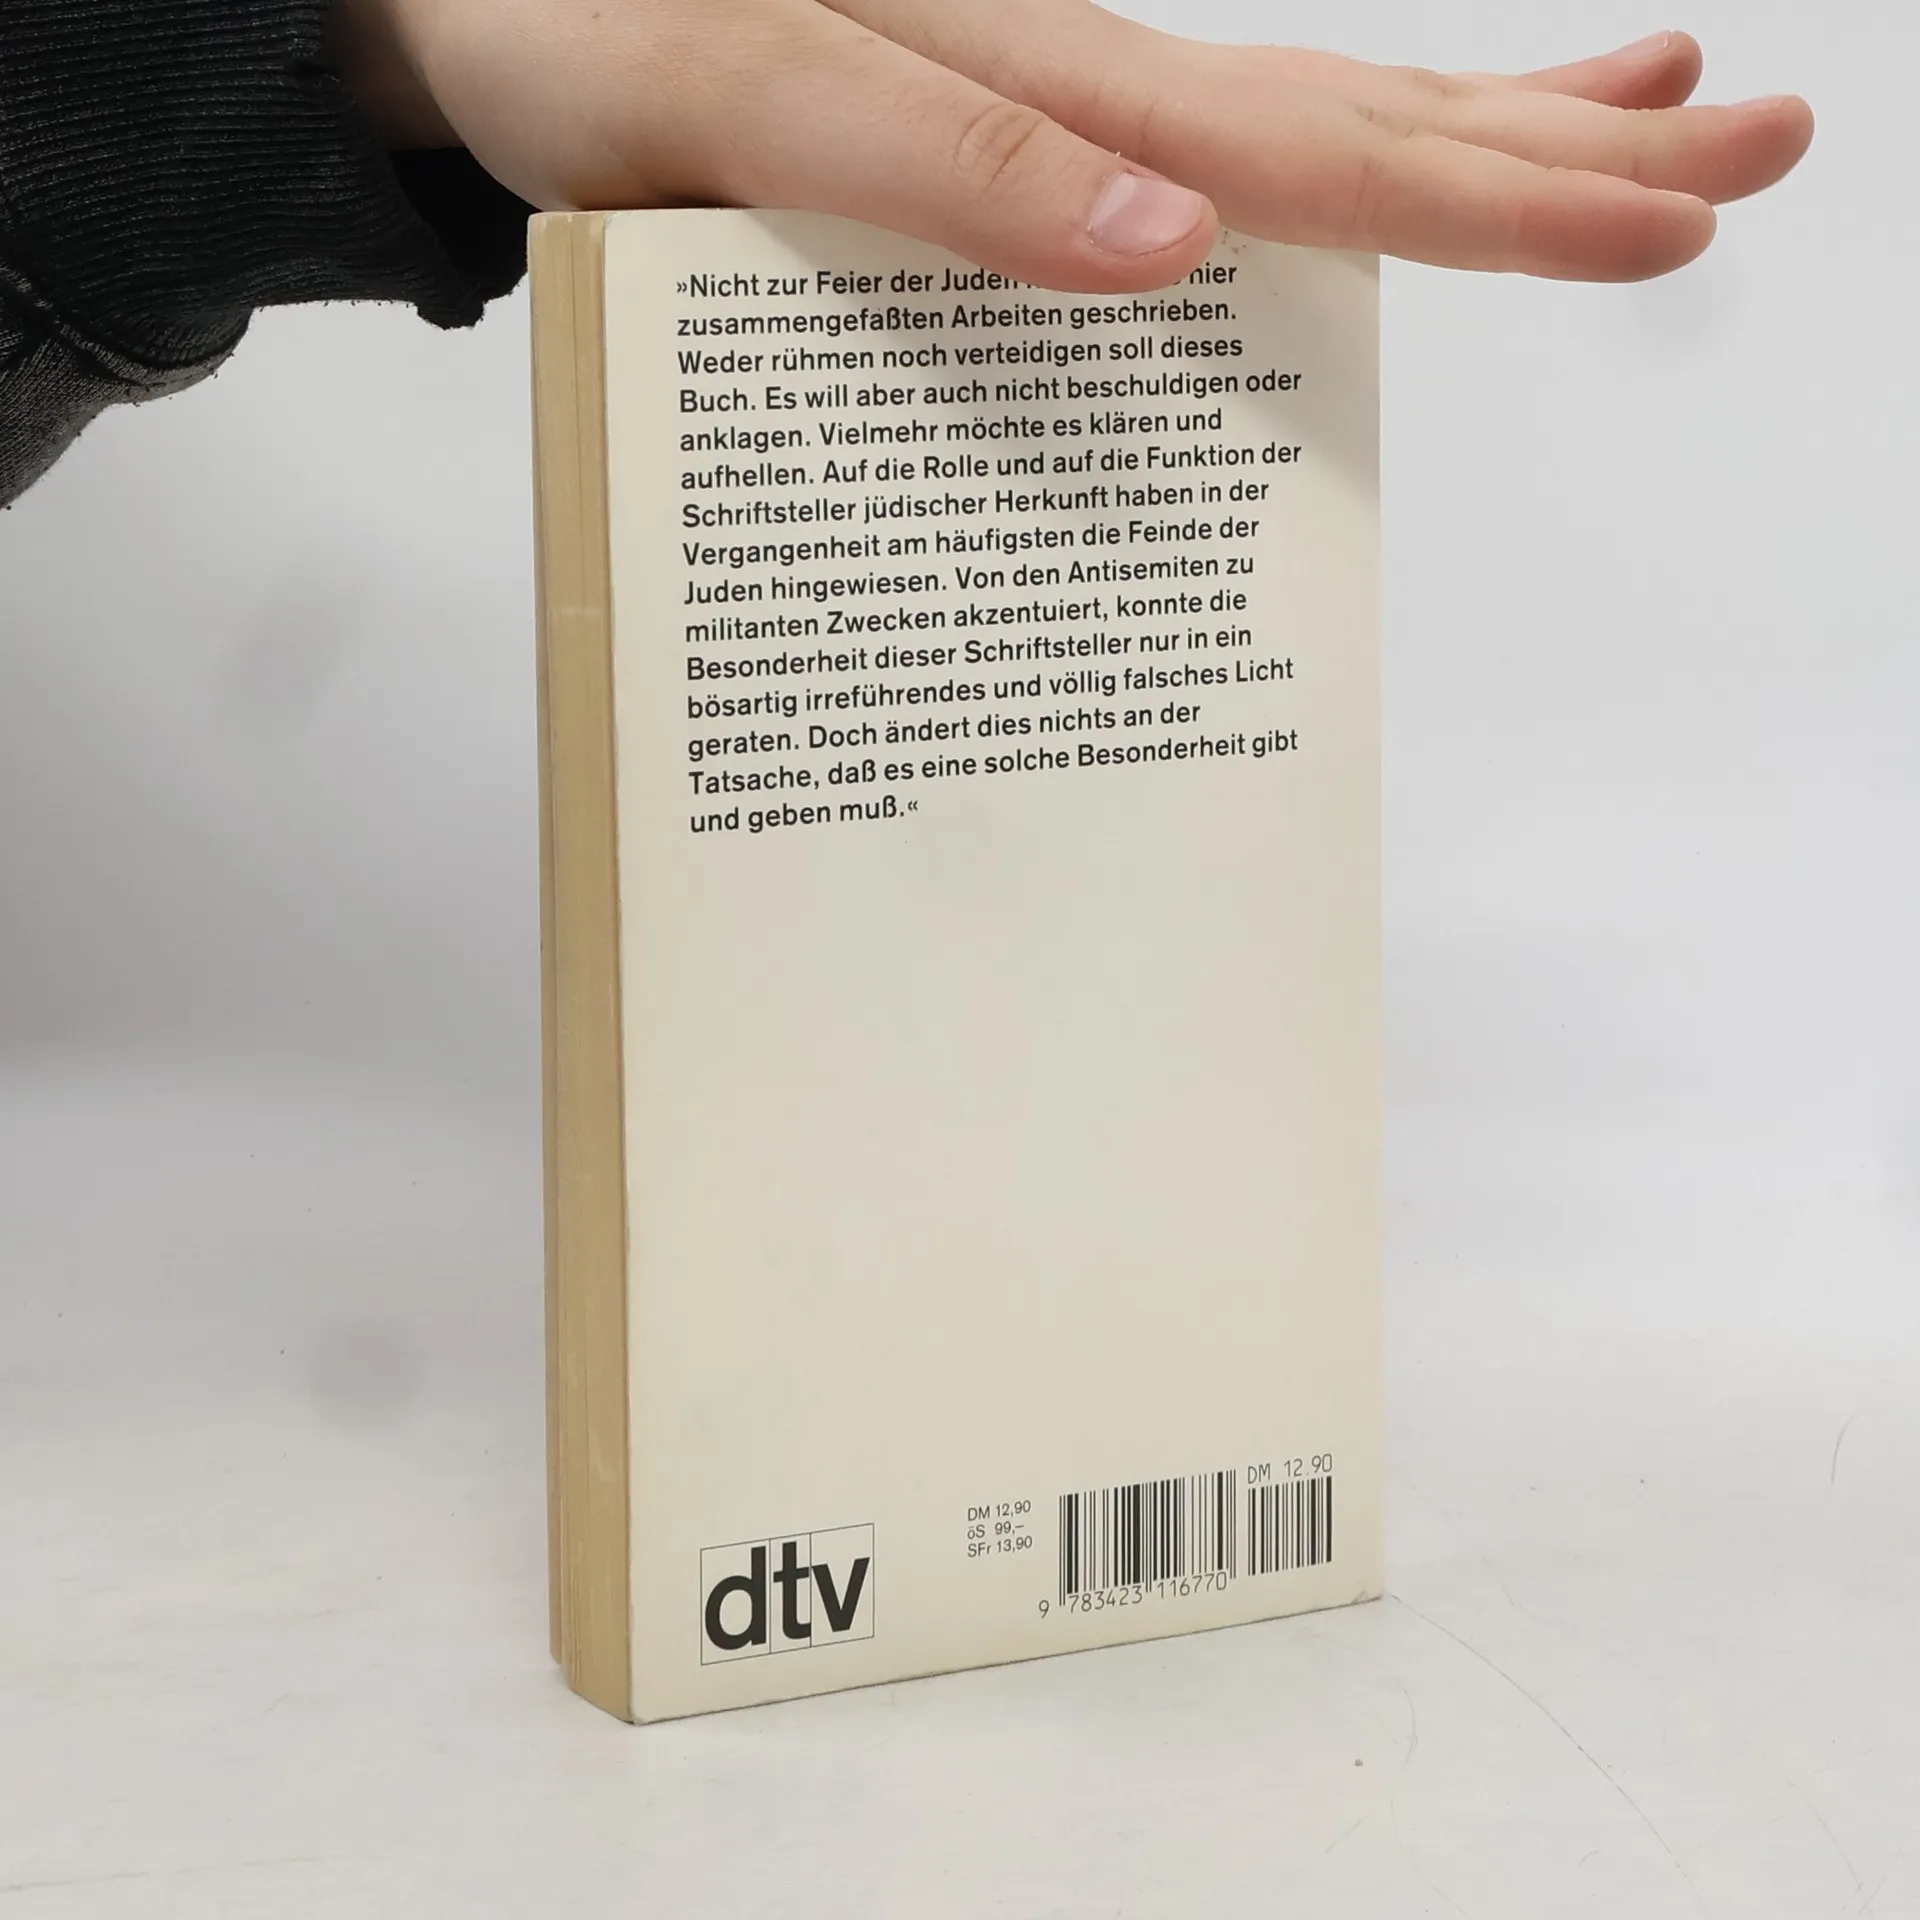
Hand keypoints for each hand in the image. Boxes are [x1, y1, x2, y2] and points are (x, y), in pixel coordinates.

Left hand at [332, 0, 1811, 287]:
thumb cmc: (586, 35)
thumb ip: (958, 166)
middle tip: (1763, 145)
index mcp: (1052, 85)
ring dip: (1478, 133)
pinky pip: (1190, 162)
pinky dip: (1306, 172)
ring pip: (1304, 127)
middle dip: (1562, 146)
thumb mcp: (761, 98)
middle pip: (1366, 121)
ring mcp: (1051, 104)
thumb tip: (1176, 248)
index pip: (1330, 146)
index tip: (1681, 200)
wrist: (469, 5)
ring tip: (1643, 114)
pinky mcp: (997, 137)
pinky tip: (1352, 176)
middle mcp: (1080, 86)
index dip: (1511, 185)